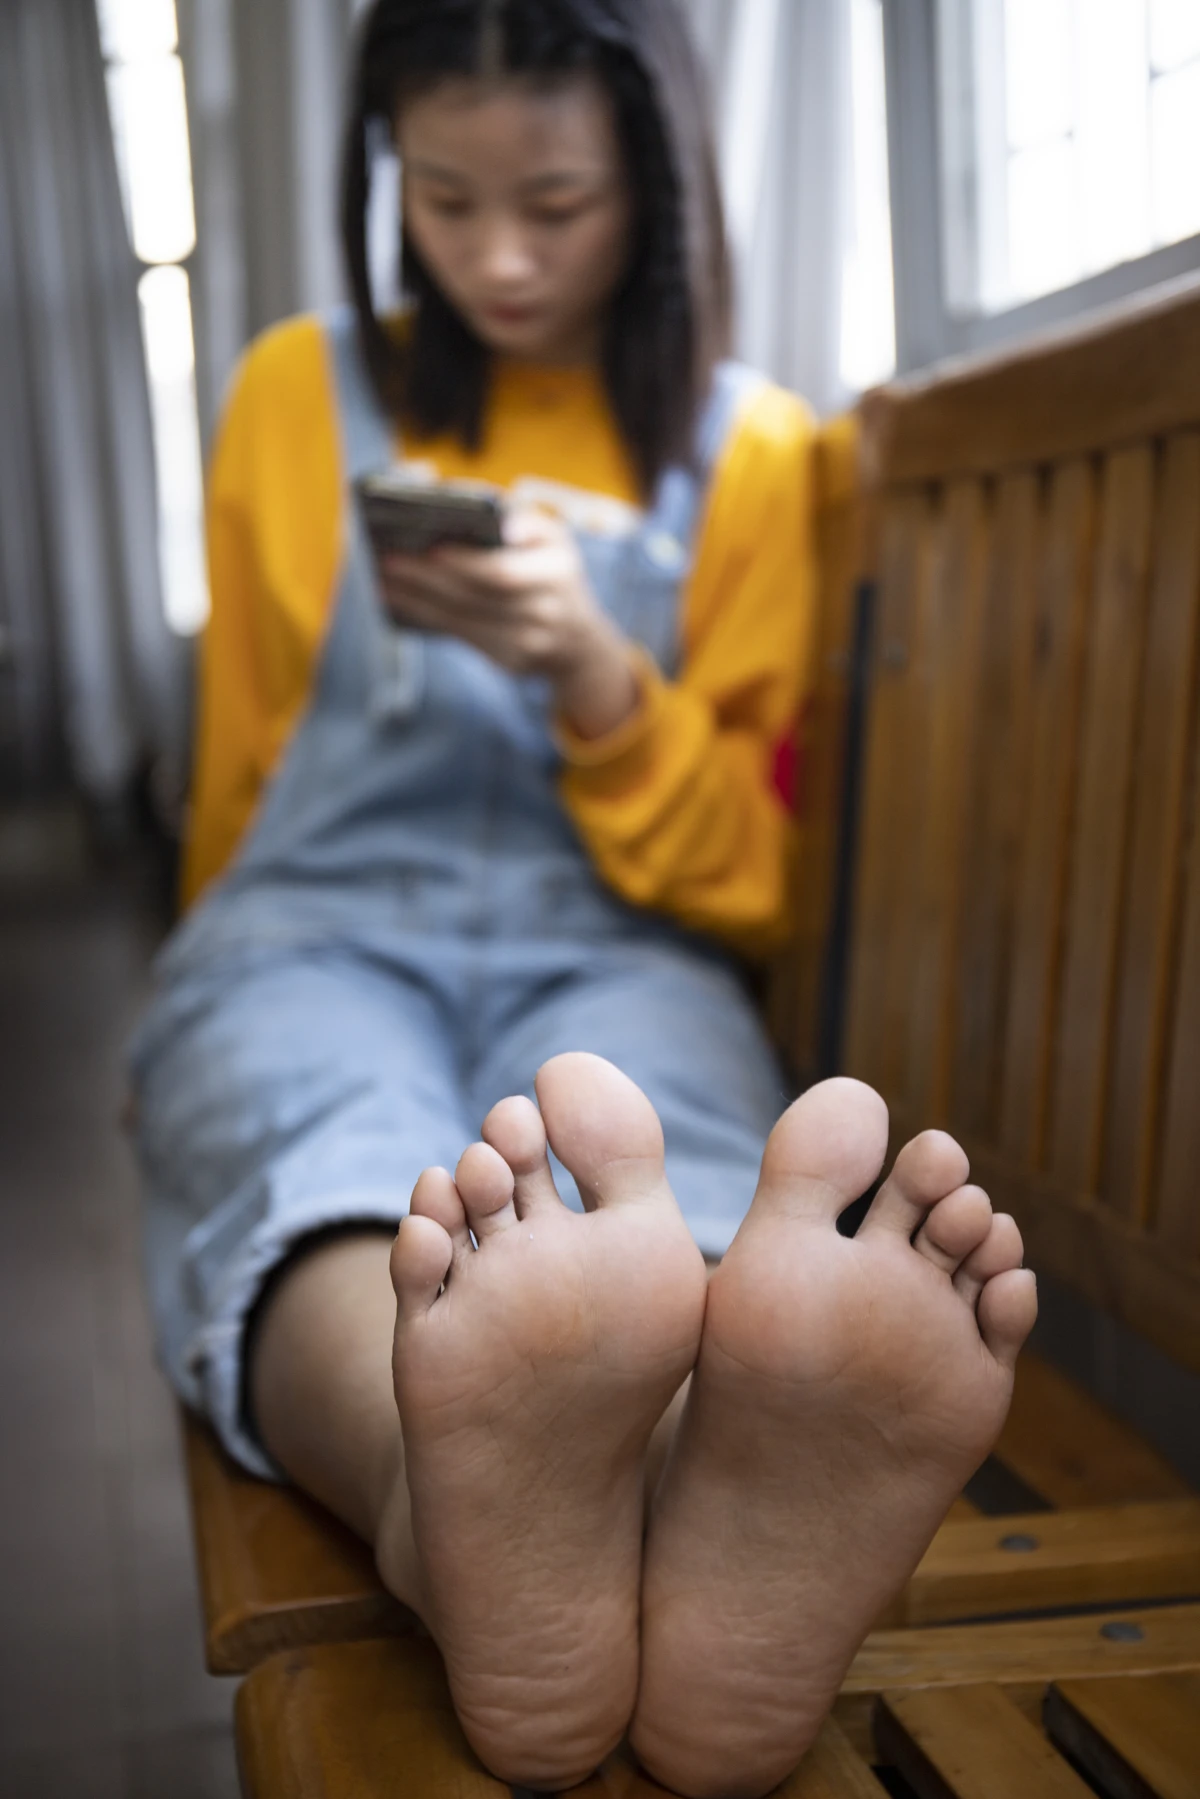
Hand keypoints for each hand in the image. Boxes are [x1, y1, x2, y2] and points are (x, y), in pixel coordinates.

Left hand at [378, 507, 640, 738]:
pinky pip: (461, 638)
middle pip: (473, 597)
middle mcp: (545, 613)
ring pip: (461, 621)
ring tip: (383, 579)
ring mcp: (527, 645)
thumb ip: (529, 523)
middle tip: (388, 558)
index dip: (464, 563)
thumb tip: (500, 523)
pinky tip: (401, 602)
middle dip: (426, 578)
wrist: (580, 643)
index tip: (429, 547)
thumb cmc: (556, 575)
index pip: (502, 573)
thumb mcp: (557, 541)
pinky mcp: (509, 664)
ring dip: (416, 600)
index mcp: (557, 573)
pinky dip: (428, 618)